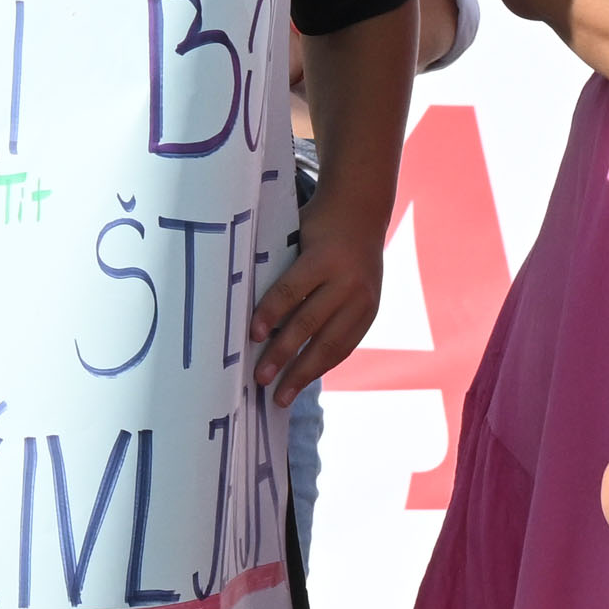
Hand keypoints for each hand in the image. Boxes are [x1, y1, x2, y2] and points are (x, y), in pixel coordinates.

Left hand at [249, 206, 385, 398]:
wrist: (362, 213)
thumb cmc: (314, 224)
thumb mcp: (293, 232)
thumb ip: (274, 263)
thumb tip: (237, 299)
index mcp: (323, 257)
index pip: (291, 289)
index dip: (270, 313)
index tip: (251, 336)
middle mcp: (347, 281)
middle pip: (311, 322)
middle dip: (283, 354)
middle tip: (260, 379)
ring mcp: (364, 299)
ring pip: (332, 343)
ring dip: (304, 372)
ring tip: (281, 395)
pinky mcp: (371, 312)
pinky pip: (346, 345)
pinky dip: (324, 364)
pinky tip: (305, 380)